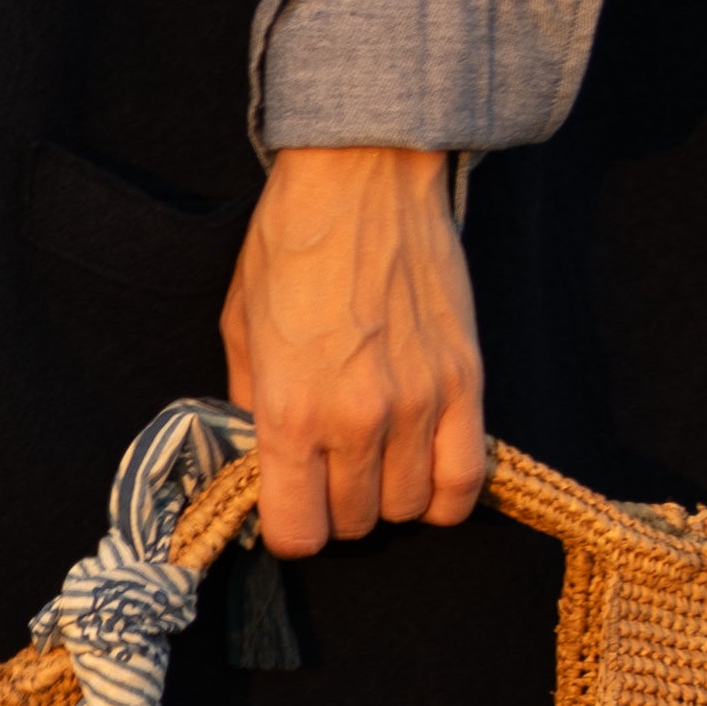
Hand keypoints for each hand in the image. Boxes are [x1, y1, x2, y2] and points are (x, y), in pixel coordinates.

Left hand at [221, 145, 485, 558]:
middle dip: (340, 506)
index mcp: (289, 412)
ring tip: (379, 456)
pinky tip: (427, 469)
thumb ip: (251, 407)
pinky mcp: (464, 384)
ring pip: (407, 508)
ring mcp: (417, 405)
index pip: (298, 534)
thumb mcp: (241, 328)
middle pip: (355, 524)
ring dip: (390, 494)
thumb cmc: (293, 242)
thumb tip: (267, 460)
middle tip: (335, 466)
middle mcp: (355, 419)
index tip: (294, 503)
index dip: (293, 528)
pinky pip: (464, 482)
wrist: (362, 172)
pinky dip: (445, 492)